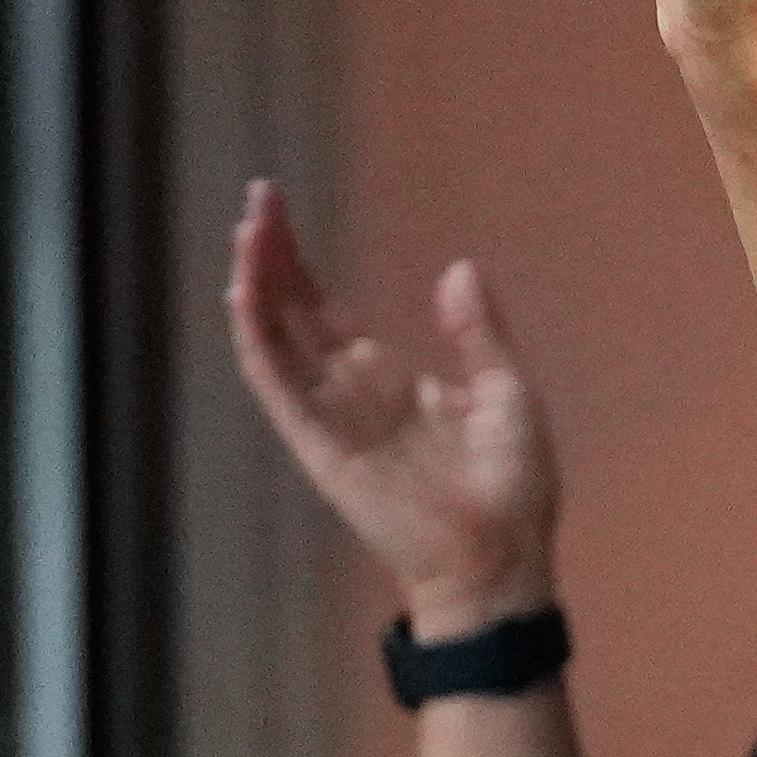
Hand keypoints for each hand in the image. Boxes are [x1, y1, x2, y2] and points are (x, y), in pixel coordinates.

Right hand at [226, 183, 558, 636]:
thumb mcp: (506, 392)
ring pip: (275, 343)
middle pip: (291, 315)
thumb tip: (459, 267)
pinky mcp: (323, 448)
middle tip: (257, 198)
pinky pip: (279, 388)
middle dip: (270, 258)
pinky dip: (258, 342)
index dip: (296, 262)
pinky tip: (245, 296)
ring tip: (247, 232)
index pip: (324, 311)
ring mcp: (332, 421)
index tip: (276, 206)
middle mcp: (350, 397)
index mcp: (389, 382)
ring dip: (256, 288)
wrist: (503, 557)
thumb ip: (477, 332)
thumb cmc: (511, 489)